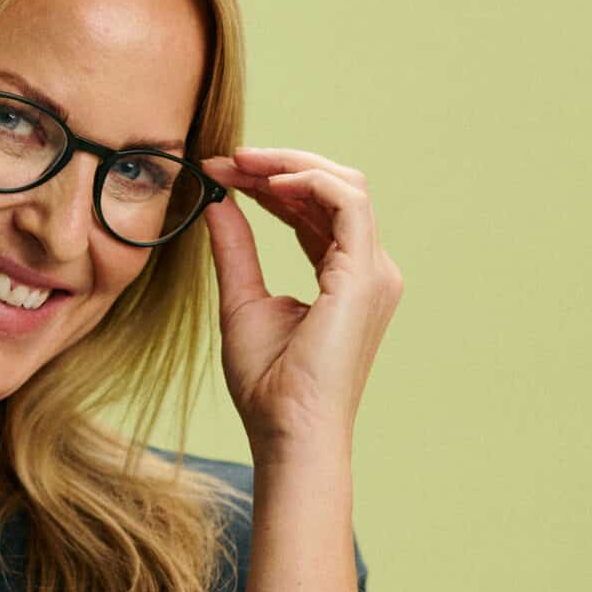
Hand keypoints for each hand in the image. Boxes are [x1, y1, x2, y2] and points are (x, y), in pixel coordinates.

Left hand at [197, 146, 402, 461]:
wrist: (288, 433)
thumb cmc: (268, 387)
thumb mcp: (241, 303)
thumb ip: (235, 250)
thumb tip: (217, 203)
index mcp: (345, 276)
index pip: (313, 210)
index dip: (269, 183)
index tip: (220, 171)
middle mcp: (369, 269)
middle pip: (333, 189)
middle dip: (278, 166)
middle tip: (226, 158)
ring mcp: (374, 272)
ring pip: (345, 185)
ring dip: (289, 166)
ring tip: (240, 162)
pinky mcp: (366, 277)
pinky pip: (348, 203)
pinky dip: (309, 182)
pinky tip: (266, 183)